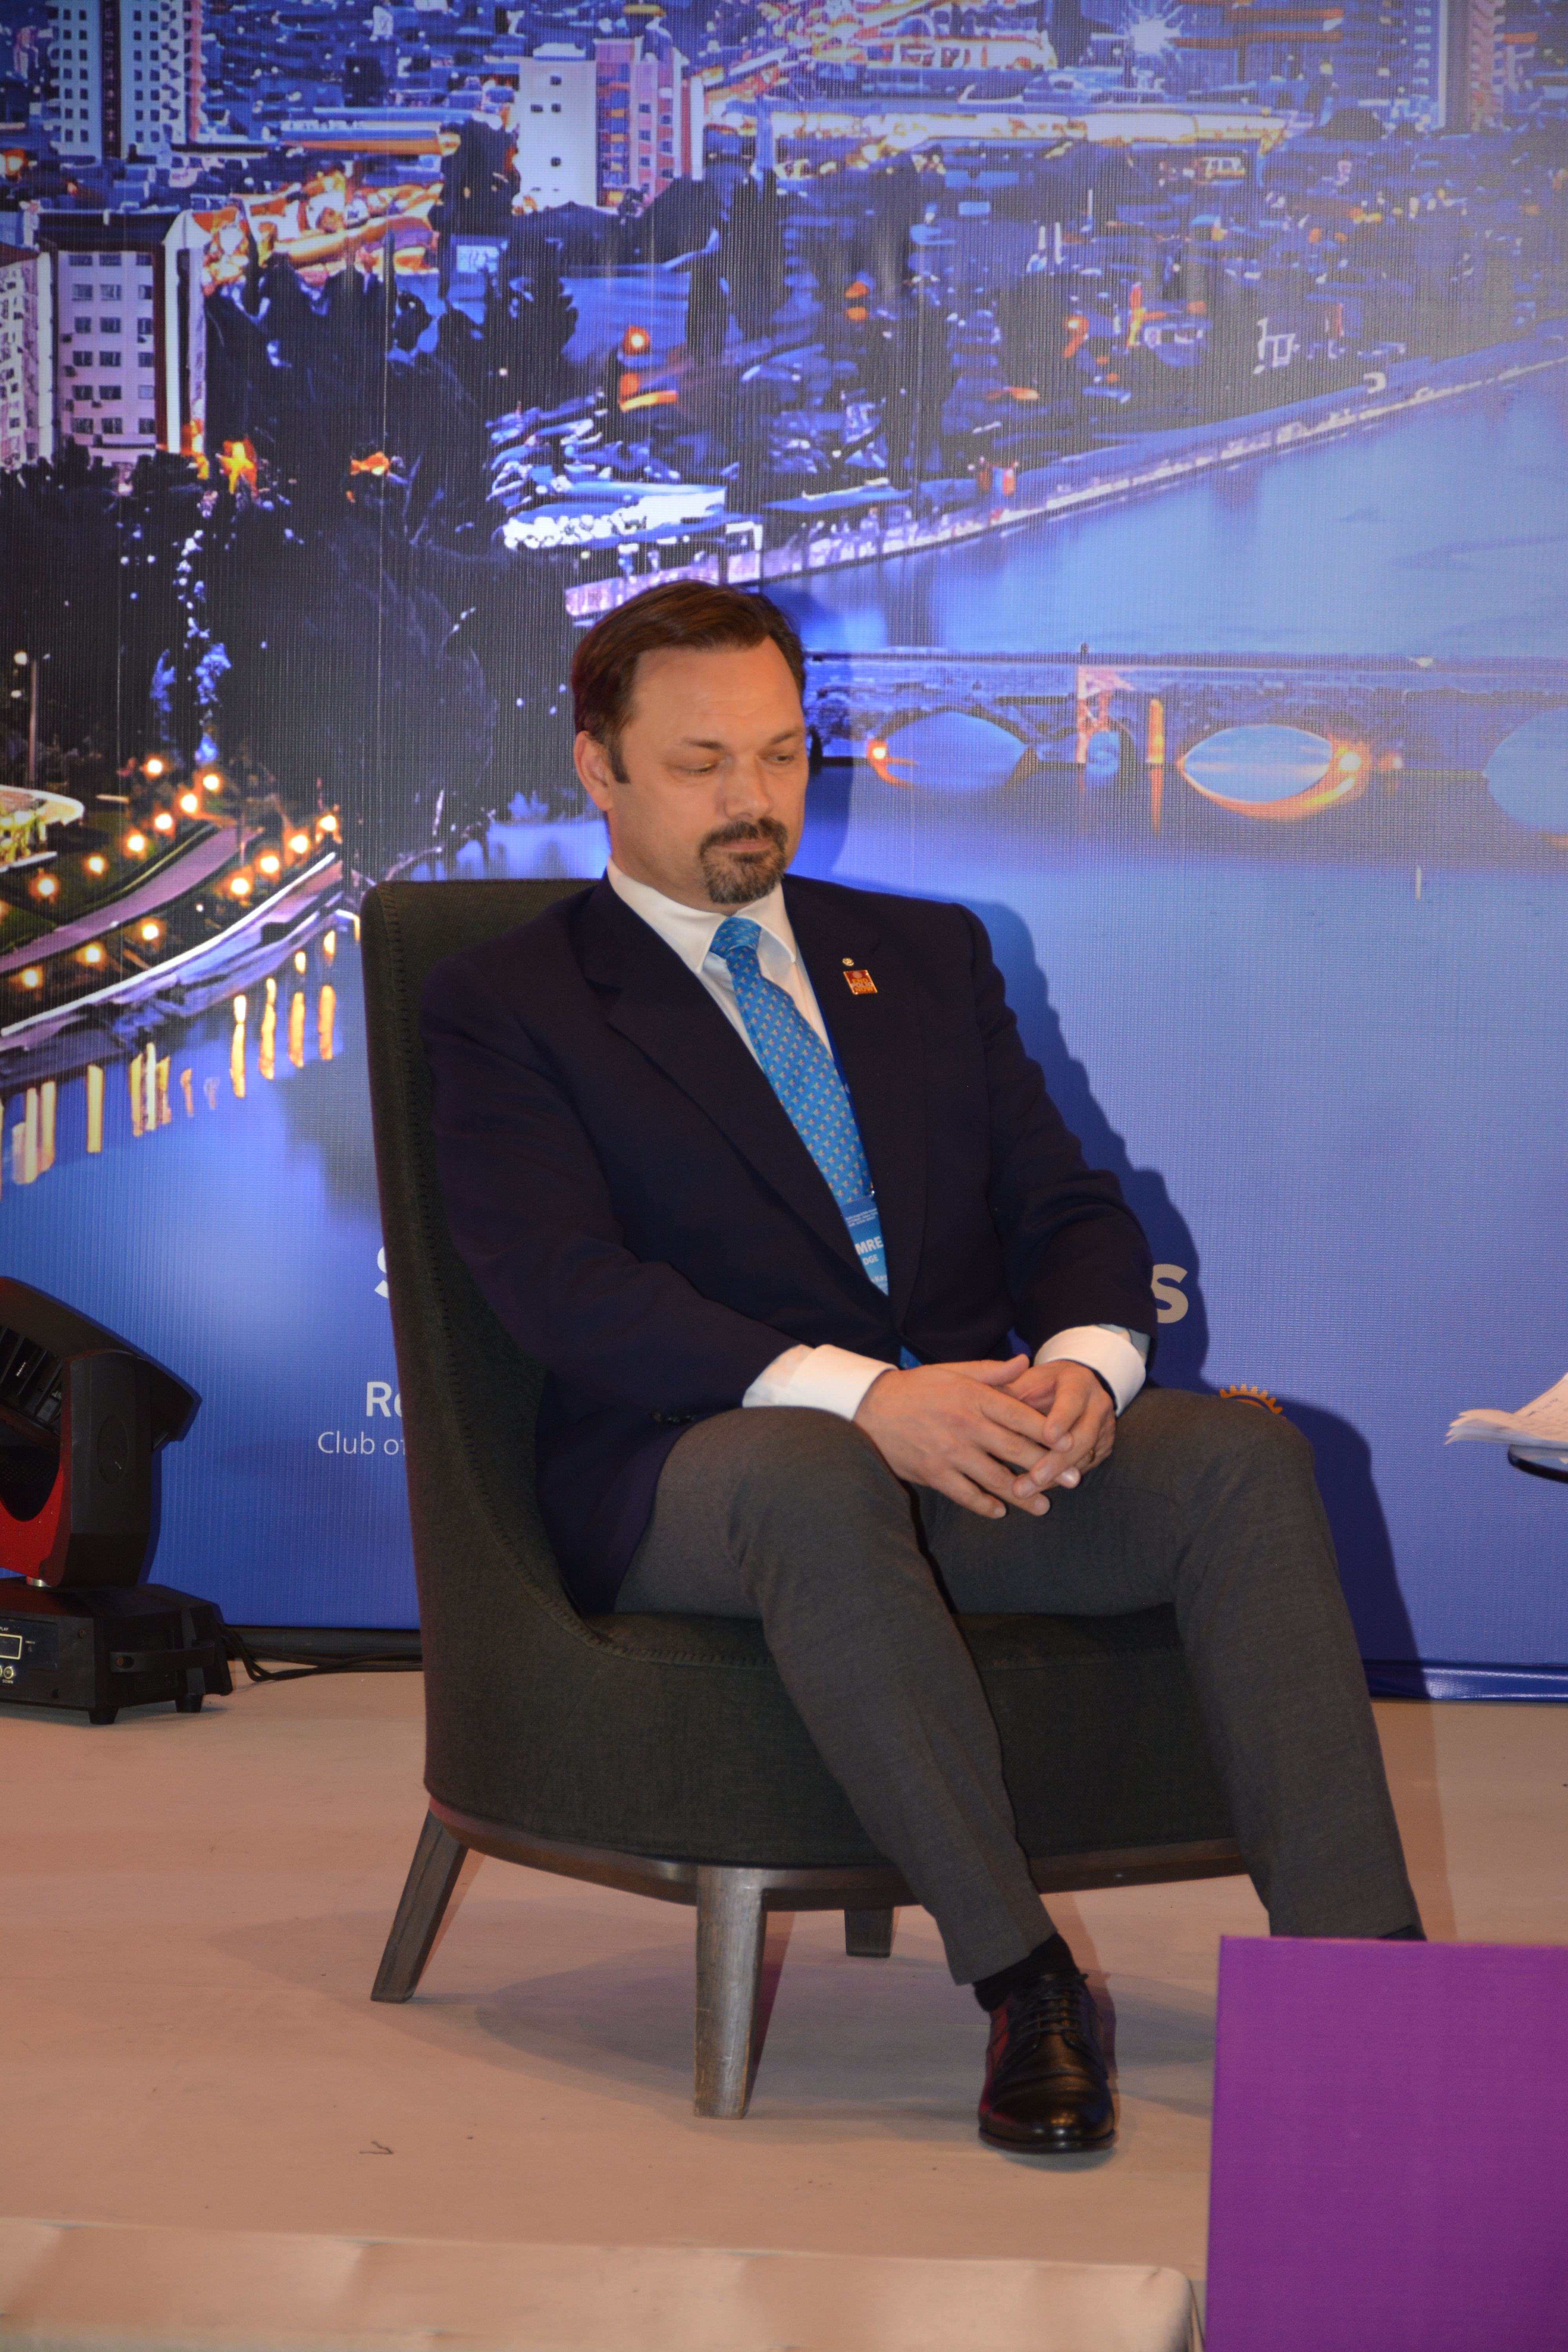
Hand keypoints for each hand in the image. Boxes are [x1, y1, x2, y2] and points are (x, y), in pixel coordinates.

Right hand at [853, 1355, 1058, 1520]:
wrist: (869, 1408)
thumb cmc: (915, 1388)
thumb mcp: (952, 1371)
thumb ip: (991, 1371)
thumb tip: (1025, 1362)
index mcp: (973, 1397)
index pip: (1020, 1416)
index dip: (1050, 1431)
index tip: (1071, 1443)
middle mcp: (966, 1425)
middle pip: (1016, 1450)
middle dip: (1049, 1468)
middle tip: (1074, 1481)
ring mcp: (950, 1452)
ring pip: (996, 1478)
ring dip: (1024, 1495)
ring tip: (1044, 1506)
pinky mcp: (933, 1473)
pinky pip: (966, 1495)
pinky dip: (985, 1505)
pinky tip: (1000, 1510)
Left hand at [997, 1360, 1116, 1501]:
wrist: (1071, 1389)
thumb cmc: (1042, 1385)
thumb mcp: (1028, 1380)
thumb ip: (1011, 1389)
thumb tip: (984, 1400)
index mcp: (1079, 1382)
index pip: (1073, 1400)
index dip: (1062, 1418)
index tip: (1048, 1435)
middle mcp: (1097, 1406)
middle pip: (1083, 1436)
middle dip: (1058, 1460)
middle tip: (1034, 1477)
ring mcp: (1103, 1430)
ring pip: (1083, 1457)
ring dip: (1055, 1477)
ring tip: (1026, 1490)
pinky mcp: (1100, 1450)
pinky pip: (1081, 1468)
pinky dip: (1057, 1480)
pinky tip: (1035, 1490)